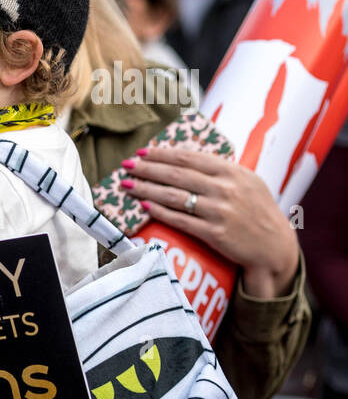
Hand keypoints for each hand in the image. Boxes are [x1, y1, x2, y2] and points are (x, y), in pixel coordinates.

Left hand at [123, 146, 299, 296]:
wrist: (274, 246)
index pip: (190, 158)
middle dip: (147, 168)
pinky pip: (181, 220)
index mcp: (233, 172)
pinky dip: (161, 211)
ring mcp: (220, 212)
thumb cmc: (257, 212)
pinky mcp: (215, 234)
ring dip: (146, 189)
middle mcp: (226, 189)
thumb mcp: (248, 182)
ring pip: (174, 196)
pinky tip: (145, 205)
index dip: (162, 154)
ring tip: (127, 184)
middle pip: (177, 175)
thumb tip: (186, 159)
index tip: (141, 151)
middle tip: (126, 165)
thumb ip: (221, 171)